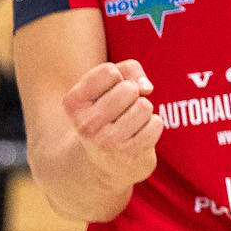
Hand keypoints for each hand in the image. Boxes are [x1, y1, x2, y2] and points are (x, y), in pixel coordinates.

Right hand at [61, 59, 162, 190]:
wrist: (105, 161)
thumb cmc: (110, 112)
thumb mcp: (110, 84)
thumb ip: (129, 69)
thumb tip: (146, 88)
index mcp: (73, 102)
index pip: (109, 71)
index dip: (117, 77)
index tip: (109, 92)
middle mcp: (86, 123)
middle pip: (129, 88)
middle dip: (133, 94)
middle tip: (122, 109)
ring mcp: (106, 141)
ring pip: (144, 106)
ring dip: (144, 111)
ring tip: (130, 122)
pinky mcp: (128, 153)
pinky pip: (156, 124)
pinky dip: (153, 126)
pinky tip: (139, 135)